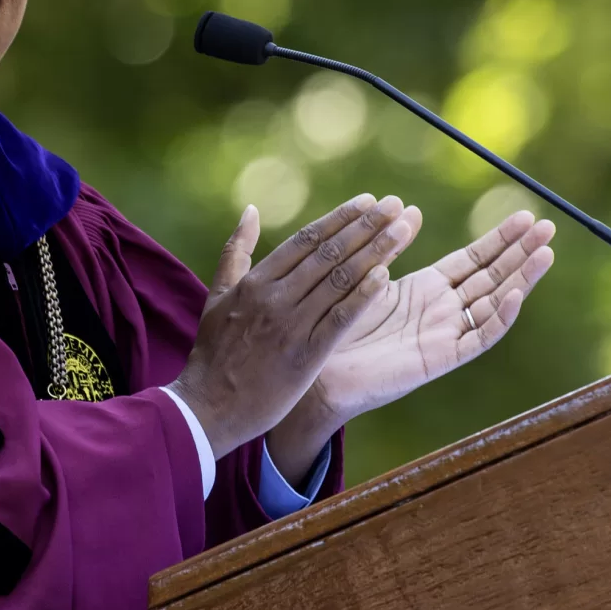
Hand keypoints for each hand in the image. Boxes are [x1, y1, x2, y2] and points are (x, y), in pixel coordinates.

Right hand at [170, 195, 419, 458]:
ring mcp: (290, 326)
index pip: (306, 240)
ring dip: (374, 252)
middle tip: (396, 205)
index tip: (369, 201)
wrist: (208, 408)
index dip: (340, 218)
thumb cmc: (213, 353)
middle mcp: (275, 297)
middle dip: (366, 226)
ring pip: (339, 280)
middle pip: (328, 253)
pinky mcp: (305, 356)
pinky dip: (362, 297)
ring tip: (402, 230)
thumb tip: (251, 210)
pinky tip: (386, 277)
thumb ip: (236, 251)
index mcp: (256, 281)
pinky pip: (339, 320)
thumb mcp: (217, 295)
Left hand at [265, 211, 555, 481]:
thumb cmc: (337, 323)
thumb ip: (391, 246)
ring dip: (521, 278)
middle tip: (550, 225)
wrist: (319, 369)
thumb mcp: (368, 275)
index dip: (501, 239)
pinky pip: (478, 338)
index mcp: (428, 289)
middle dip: (521, 252)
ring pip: (495, 303)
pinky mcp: (441, 358)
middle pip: (493, 276)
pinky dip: (499, 317)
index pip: (475, 259)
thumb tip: (410, 208)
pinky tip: (515, 293)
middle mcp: (443, 310)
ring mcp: (446, 334)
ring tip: (546, 252)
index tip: (526, 216)